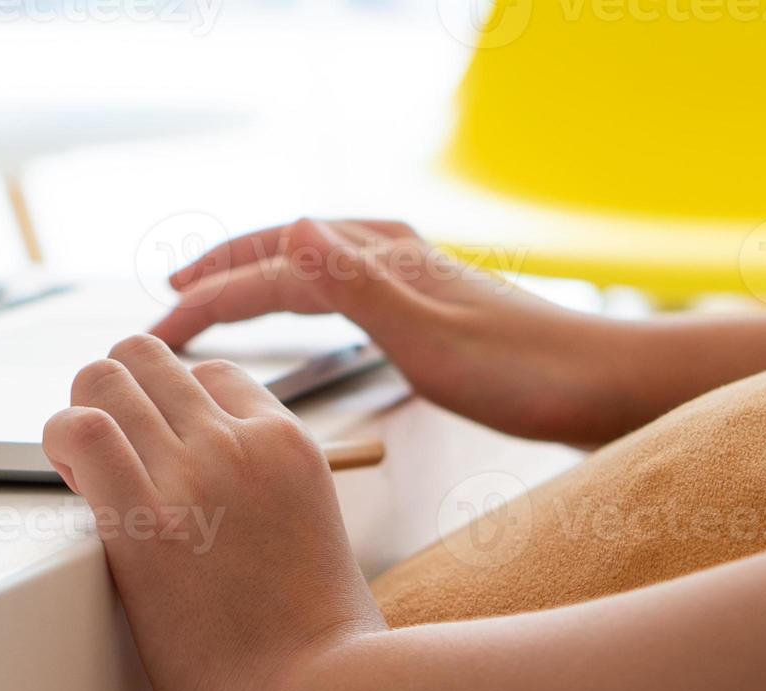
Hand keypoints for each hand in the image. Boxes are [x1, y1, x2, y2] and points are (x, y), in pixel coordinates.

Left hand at [44, 335, 383, 690]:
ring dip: (80, 417)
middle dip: (115, 397)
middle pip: (148, 358)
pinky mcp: (145, 524)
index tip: (157, 457)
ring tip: (84, 474)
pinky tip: (72, 485)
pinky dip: (60, 444)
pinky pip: (80, 432)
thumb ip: (275, 498)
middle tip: (107, 458)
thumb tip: (233, 507)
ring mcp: (193, 476)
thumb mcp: (317, 536)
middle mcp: (239, 443)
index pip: (211, 375)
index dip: (171, 410)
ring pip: (104, 378)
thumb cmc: (323, 647)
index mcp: (289, 444)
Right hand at [152, 218, 641, 444]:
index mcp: (380, 261)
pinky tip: (310, 310)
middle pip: (282, 249)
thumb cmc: (526, 374)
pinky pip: (339, 282)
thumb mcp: (430, 338)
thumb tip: (293, 232)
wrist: (606, 384)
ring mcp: (412, 274)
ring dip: (257, 275)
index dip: (206, 301)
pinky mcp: (430, 301)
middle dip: (220, 273)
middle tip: (169, 304)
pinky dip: (300, 290)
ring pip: (310, 262)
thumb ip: (358, 287)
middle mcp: (392, 255)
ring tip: (218, 298)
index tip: (159, 334)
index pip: (267, 272)